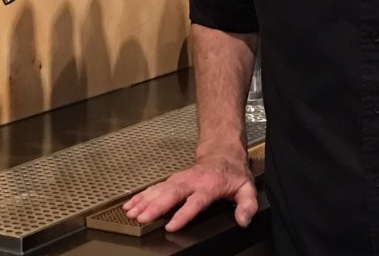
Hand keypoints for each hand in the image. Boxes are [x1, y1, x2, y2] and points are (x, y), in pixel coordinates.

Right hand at [122, 151, 256, 231]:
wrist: (222, 153)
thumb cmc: (232, 173)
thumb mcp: (246, 187)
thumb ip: (247, 204)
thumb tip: (243, 220)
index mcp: (209, 186)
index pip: (195, 201)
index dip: (183, 213)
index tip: (172, 225)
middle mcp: (191, 182)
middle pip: (171, 194)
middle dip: (155, 206)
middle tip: (142, 217)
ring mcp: (180, 180)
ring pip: (160, 190)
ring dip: (144, 201)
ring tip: (132, 213)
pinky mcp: (172, 180)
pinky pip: (155, 188)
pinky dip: (142, 196)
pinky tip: (131, 204)